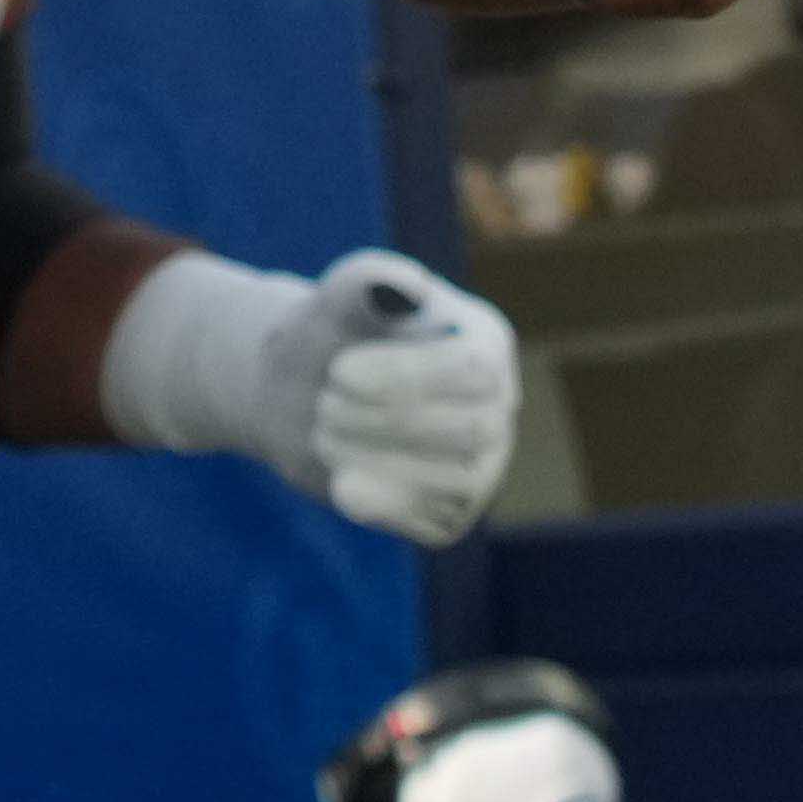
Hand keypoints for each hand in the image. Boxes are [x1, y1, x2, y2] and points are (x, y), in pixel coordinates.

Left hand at [292, 254, 527, 546]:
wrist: (303, 395)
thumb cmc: (332, 335)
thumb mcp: (338, 298)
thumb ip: (367, 280)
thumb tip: (402, 286)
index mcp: (486, 342)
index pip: (473, 370)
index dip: (405, 377)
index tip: (339, 372)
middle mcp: (498, 407)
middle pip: (469, 429)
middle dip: (383, 421)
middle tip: (324, 404)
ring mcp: (481, 466)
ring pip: (454, 482)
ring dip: (375, 459)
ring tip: (324, 432)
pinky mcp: (450, 514)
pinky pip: (430, 522)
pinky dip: (380, 503)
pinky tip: (341, 481)